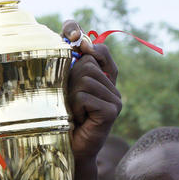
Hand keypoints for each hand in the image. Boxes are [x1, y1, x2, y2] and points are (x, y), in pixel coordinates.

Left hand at [61, 22, 121, 161]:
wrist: (69, 149)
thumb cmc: (62, 118)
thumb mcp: (64, 85)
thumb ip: (69, 60)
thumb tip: (73, 30)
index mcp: (105, 79)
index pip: (100, 50)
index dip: (85, 41)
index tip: (72, 35)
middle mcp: (114, 87)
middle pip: (87, 64)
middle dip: (70, 80)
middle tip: (70, 102)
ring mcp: (116, 99)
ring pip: (84, 79)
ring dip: (71, 96)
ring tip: (74, 112)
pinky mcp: (112, 111)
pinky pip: (84, 96)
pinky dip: (75, 107)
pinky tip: (79, 119)